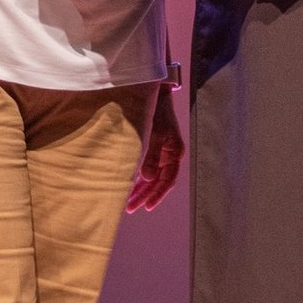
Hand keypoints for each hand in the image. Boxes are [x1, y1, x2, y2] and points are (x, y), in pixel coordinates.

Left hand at [127, 84, 183, 212]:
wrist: (157, 94)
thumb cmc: (157, 112)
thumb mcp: (155, 134)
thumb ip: (151, 156)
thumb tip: (147, 179)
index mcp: (174, 153)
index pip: (167, 181)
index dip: (157, 195)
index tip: (147, 207)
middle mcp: (170, 156)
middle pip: (158, 182)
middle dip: (145, 196)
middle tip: (130, 208)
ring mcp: (163, 152)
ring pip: (152, 177)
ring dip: (141, 189)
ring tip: (128, 202)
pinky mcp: (155, 148)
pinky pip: (148, 168)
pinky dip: (140, 178)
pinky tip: (130, 186)